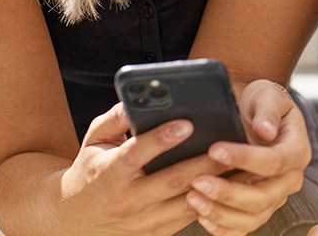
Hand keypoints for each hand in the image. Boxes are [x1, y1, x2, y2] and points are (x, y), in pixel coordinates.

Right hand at [54, 103, 224, 234]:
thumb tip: (140, 96)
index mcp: (108, 173)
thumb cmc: (90, 169)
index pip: (136, 153)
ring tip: (241, 163)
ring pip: (187, 202)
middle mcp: (126, 200)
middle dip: (205, 162)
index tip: (188, 122)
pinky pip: (189, 217)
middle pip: (172, 180)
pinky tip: (230, 184)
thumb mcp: (94, 139)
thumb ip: (116, 117)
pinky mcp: (156, 234)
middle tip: (232, 143)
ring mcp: (143, 222)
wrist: (76, 219)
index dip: (162, 138)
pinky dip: (212, 201)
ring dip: (217, 184)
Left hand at [181, 79, 312, 234]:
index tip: (214, 150)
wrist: (254, 115)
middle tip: (197, 181)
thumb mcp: (268, 95)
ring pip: (253, 216)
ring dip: (221, 212)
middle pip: (264, 196)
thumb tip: (265, 131)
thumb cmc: (262, 103)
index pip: (275, 162)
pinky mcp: (258, 209)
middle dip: (229, 192)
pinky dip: (223, 227)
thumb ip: (268, 111)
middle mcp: (290, 179)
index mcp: (297, 151)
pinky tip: (201, 217)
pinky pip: (243, 227)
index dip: (245, 159)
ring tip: (193, 198)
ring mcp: (275, 197)